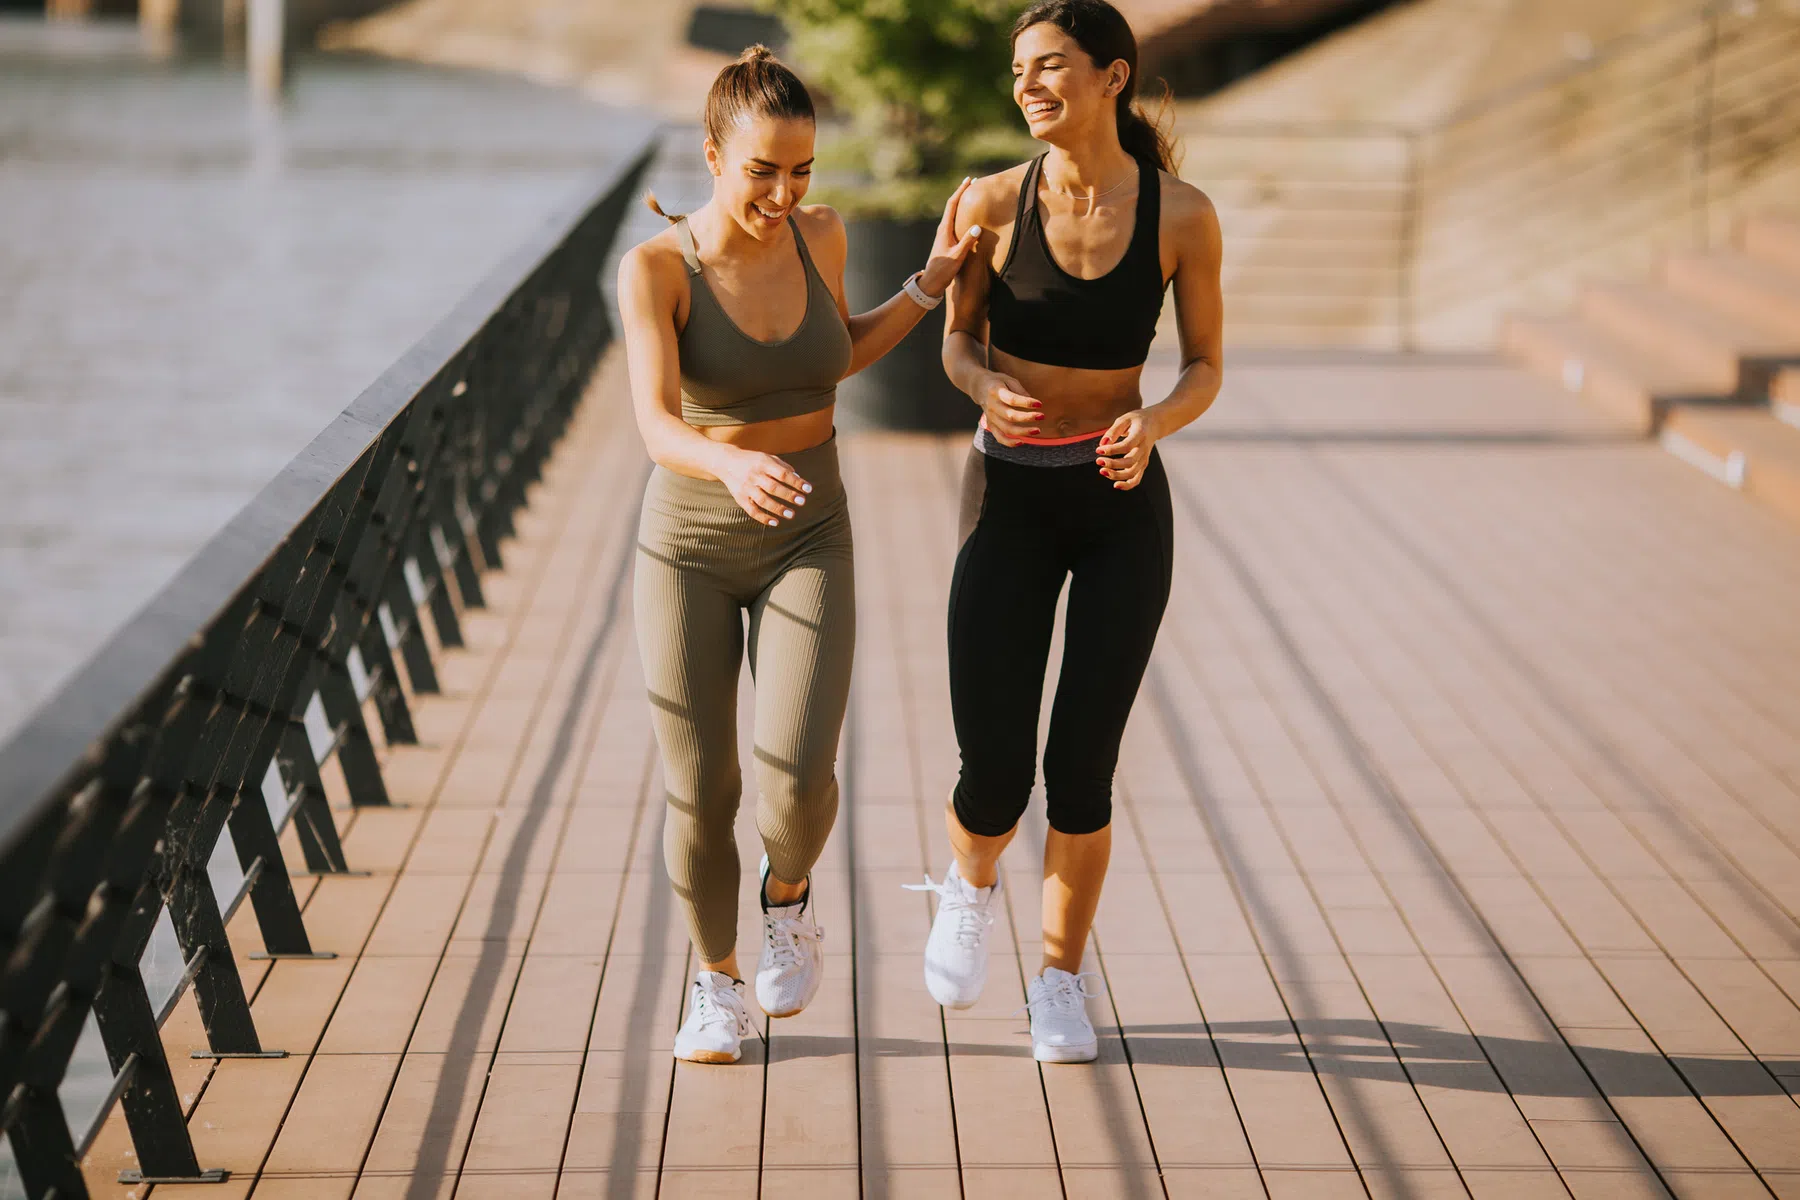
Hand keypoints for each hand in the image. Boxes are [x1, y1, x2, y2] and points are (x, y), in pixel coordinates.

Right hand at [718, 448, 811, 526]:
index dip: (796, 482)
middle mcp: (754, 475)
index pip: (782, 474)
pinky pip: (751, 510)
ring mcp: (746, 487)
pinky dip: (763, 518)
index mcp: (763, 463)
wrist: (725, 461)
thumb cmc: (752, 460)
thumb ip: (782, 466)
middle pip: (773, 487)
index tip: (808, 489)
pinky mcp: (740, 498)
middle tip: (802, 502)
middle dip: (789, 495)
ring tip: (791, 514)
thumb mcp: (766, 457)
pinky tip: (775, 522)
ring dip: (778, 508)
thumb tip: (798, 478)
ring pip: (763, 500)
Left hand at [917, 177, 981, 298]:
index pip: (953, 205)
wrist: (931, 282)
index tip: (969, 180)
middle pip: (952, 205)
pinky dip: (961, 213)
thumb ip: (967, 241)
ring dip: (961, 202)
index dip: (961, 191)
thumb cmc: (943, 270)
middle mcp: (943, 229)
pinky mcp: (946, 240)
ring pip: (953, 213)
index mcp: (944, 229)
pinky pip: (954, 221)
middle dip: (962, 193)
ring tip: (971, 194)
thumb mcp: (957, 256)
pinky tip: (966, 215)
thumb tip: (977, 226)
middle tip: (972, 182)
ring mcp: (944, 234)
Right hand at [974, 370, 1043, 445]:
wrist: (979, 387)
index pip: (1012, 400)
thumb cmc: (998, 382)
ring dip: (1023, 432)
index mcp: (996, 392)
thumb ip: (1020, 390)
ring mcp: (990, 417)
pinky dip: (1009, 442)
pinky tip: (1021, 442)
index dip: (1026, 403)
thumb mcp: (1008, 380)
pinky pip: (999, 437)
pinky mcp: (990, 425)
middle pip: (1010, 416)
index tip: (1039, 404)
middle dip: (1027, 418)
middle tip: (1042, 416)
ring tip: (1037, 430)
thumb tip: (1033, 404)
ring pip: (1006, 429)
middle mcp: (992, 406)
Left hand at [1097, 409, 1155, 489]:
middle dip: (1112, 464)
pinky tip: (1116, 485)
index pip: (1127, 446)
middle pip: (1130, 462)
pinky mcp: (1143, 465)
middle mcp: (1144, 448)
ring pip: (1132, 473)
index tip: (1099, 450)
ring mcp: (1144, 458)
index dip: (1112, 450)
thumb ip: (1113, 431)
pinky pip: (1137, 479)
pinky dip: (1127, 485)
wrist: (1155, 424)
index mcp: (1140, 435)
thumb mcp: (1124, 419)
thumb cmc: (1137, 420)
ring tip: (1103, 471)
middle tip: (1099, 461)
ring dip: (1116, 475)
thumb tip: (1102, 444)